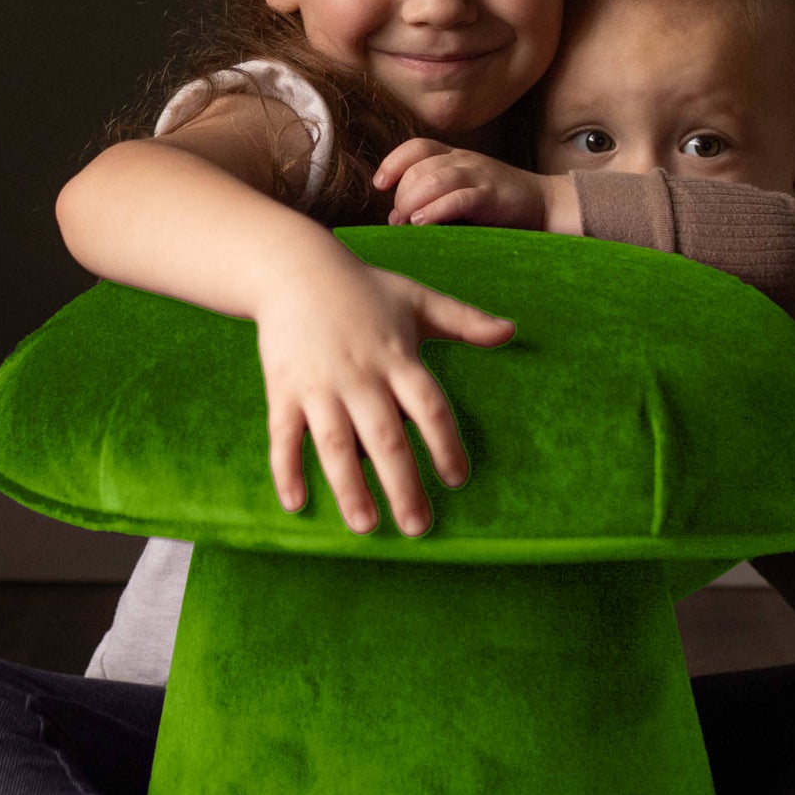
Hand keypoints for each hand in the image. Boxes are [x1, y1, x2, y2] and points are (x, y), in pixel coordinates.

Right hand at [254, 242, 513, 536]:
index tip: (458, 479)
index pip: (429, 407)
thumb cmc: (363, 289)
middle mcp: (361, 375)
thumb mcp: (418, 299)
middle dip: (403, 485)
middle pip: (386, 437)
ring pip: (336, 444)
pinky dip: (287, 469)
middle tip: (418, 526)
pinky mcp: (283, 389)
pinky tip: (297, 503)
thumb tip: (511, 331)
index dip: (446, 444)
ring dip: (350, 487)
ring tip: (366, 526)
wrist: (294, 268)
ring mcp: (319, 385)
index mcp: (398, 358)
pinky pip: (284, 435)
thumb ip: (464, 321)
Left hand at [373, 135, 552, 229]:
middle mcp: (464, 161)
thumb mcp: (462, 191)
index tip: (380, 185)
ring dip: (413, 200)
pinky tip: (424, 222)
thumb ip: (433, 197)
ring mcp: (480, 176)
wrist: (546, 204)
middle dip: (402, 192)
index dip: (393, 162)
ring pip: (435, 177)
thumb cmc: (498, 204)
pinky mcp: (493, 196)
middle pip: (420, 165)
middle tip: (398, 219)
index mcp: (455, 157)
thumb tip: (396, 216)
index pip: (416, 147)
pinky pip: (460, 197)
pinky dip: (437, 209)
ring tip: (406, 221)